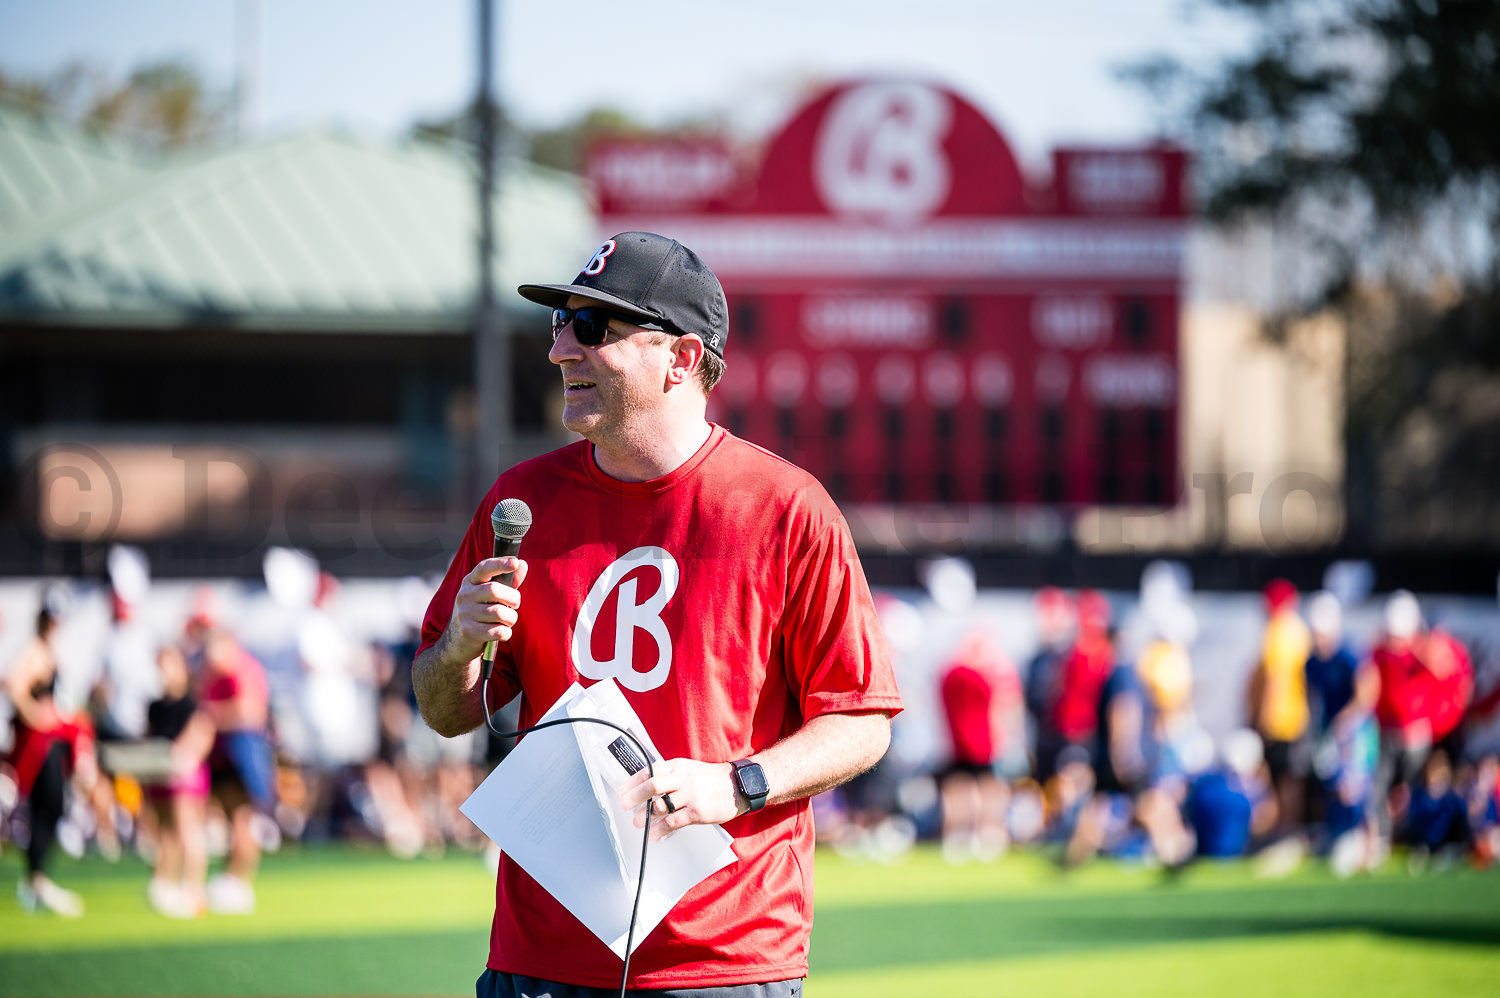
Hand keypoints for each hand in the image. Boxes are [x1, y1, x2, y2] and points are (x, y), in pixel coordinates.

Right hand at [446, 557, 528, 662]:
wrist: (457, 641)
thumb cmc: (480, 612)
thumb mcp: (490, 594)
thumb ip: (508, 580)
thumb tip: (522, 564)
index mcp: (470, 581)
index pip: (484, 568)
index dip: (500, 563)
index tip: (515, 562)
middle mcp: (464, 595)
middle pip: (495, 590)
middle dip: (513, 598)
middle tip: (514, 605)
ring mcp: (465, 614)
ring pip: (500, 613)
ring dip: (511, 619)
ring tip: (506, 621)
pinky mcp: (469, 632)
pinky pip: (499, 631)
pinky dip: (506, 633)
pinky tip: (500, 632)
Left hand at [618, 758, 743, 839]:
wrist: (737, 786)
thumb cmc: (710, 779)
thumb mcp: (688, 769)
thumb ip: (669, 776)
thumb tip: (645, 787)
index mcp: (677, 766)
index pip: (649, 770)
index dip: (632, 782)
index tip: (622, 792)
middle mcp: (682, 779)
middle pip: (652, 785)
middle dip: (635, 796)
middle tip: (625, 805)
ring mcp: (690, 795)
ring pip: (661, 805)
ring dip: (645, 816)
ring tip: (638, 823)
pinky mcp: (697, 811)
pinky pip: (673, 822)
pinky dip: (660, 829)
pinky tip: (654, 834)